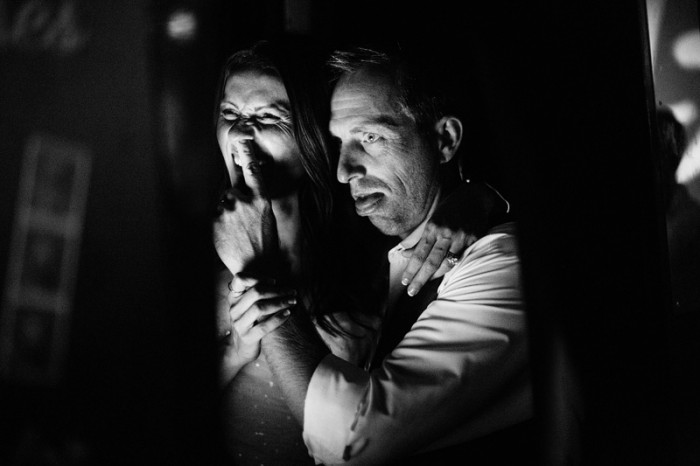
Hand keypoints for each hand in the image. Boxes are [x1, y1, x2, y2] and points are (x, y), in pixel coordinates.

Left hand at [213, 139, 278, 275]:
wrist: (254, 268)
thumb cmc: (264, 245)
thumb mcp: (267, 219)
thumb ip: (255, 203)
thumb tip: (242, 195)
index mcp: (262, 199)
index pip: (253, 171)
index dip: (247, 154)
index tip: (242, 141)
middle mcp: (244, 200)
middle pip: (232, 190)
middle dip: (234, 201)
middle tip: (241, 222)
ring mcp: (229, 209)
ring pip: (223, 203)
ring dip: (226, 213)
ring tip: (236, 231)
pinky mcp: (215, 219)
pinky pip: (215, 215)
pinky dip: (220, 223)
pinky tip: (229, 236)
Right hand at [219, 282, 295, 387]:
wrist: (239, 348)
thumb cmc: (250, 322)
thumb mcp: (248, 306)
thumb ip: (256, 293)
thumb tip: (279, 282)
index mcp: (234, 298)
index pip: (240, 279)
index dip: (258, 277)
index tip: (274, 282)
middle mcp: (234, 309)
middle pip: (255, 292)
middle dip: (277, 290)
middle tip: (292, 292)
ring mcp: (239, 324)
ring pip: (259, 308)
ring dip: (280, 302)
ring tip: (293, 301)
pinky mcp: (247, 337)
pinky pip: (264, 326)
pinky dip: (278, 318)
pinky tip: (288, 313)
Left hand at [400, 181, 508, 295]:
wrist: (474, 197)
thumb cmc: (449, 209)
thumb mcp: (432, 220)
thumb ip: (420, 239)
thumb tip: (404, 254)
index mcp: (433, 227)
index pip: (419, 253)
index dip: (411, 269)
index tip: (404, 281)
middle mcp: (446, 233)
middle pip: (431, 262)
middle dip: (420, 279)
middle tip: (411, 292)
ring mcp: (461, 237)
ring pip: (447, 263)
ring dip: (434, 277)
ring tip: (424, 286)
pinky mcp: (474, 240)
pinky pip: (461, 258)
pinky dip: (451, 267)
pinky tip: (443, 275)